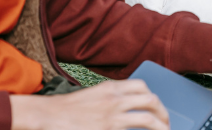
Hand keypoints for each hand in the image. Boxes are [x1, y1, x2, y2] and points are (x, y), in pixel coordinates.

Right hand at [9, 79, 168, 129]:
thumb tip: (126, 106)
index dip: (152, 97)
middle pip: (150, 100)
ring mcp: (112, 117)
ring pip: (147, 119)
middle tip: (165, 123)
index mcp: (110, 88)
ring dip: (160, 126)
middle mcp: (115, 100)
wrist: (46, 116)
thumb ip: (110, 98)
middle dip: (163, 112)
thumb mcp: (92, 95)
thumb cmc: (66, 109)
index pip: (141, 86)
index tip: (156, 107)